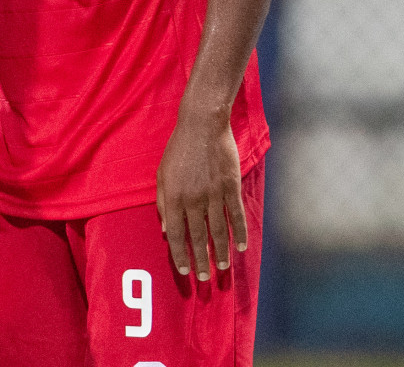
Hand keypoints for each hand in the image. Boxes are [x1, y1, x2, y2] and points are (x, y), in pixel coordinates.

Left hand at [156, 111, 247, 281]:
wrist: (201, 126)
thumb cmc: (178, 149)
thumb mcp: (162, 174)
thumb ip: (163, 203)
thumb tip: (167, 230)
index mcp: (174, 197)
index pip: (176, 234)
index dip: (180, 255)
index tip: (185, 271)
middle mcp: (193, 199)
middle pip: (198, 237)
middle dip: (202, 260)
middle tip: (206, 277)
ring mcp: (214, 194)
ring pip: (219, 230)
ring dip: (222, 252)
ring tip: (223, 268)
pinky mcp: (231, 187)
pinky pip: (236, 215)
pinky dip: (240, 232)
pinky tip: (241, 247)